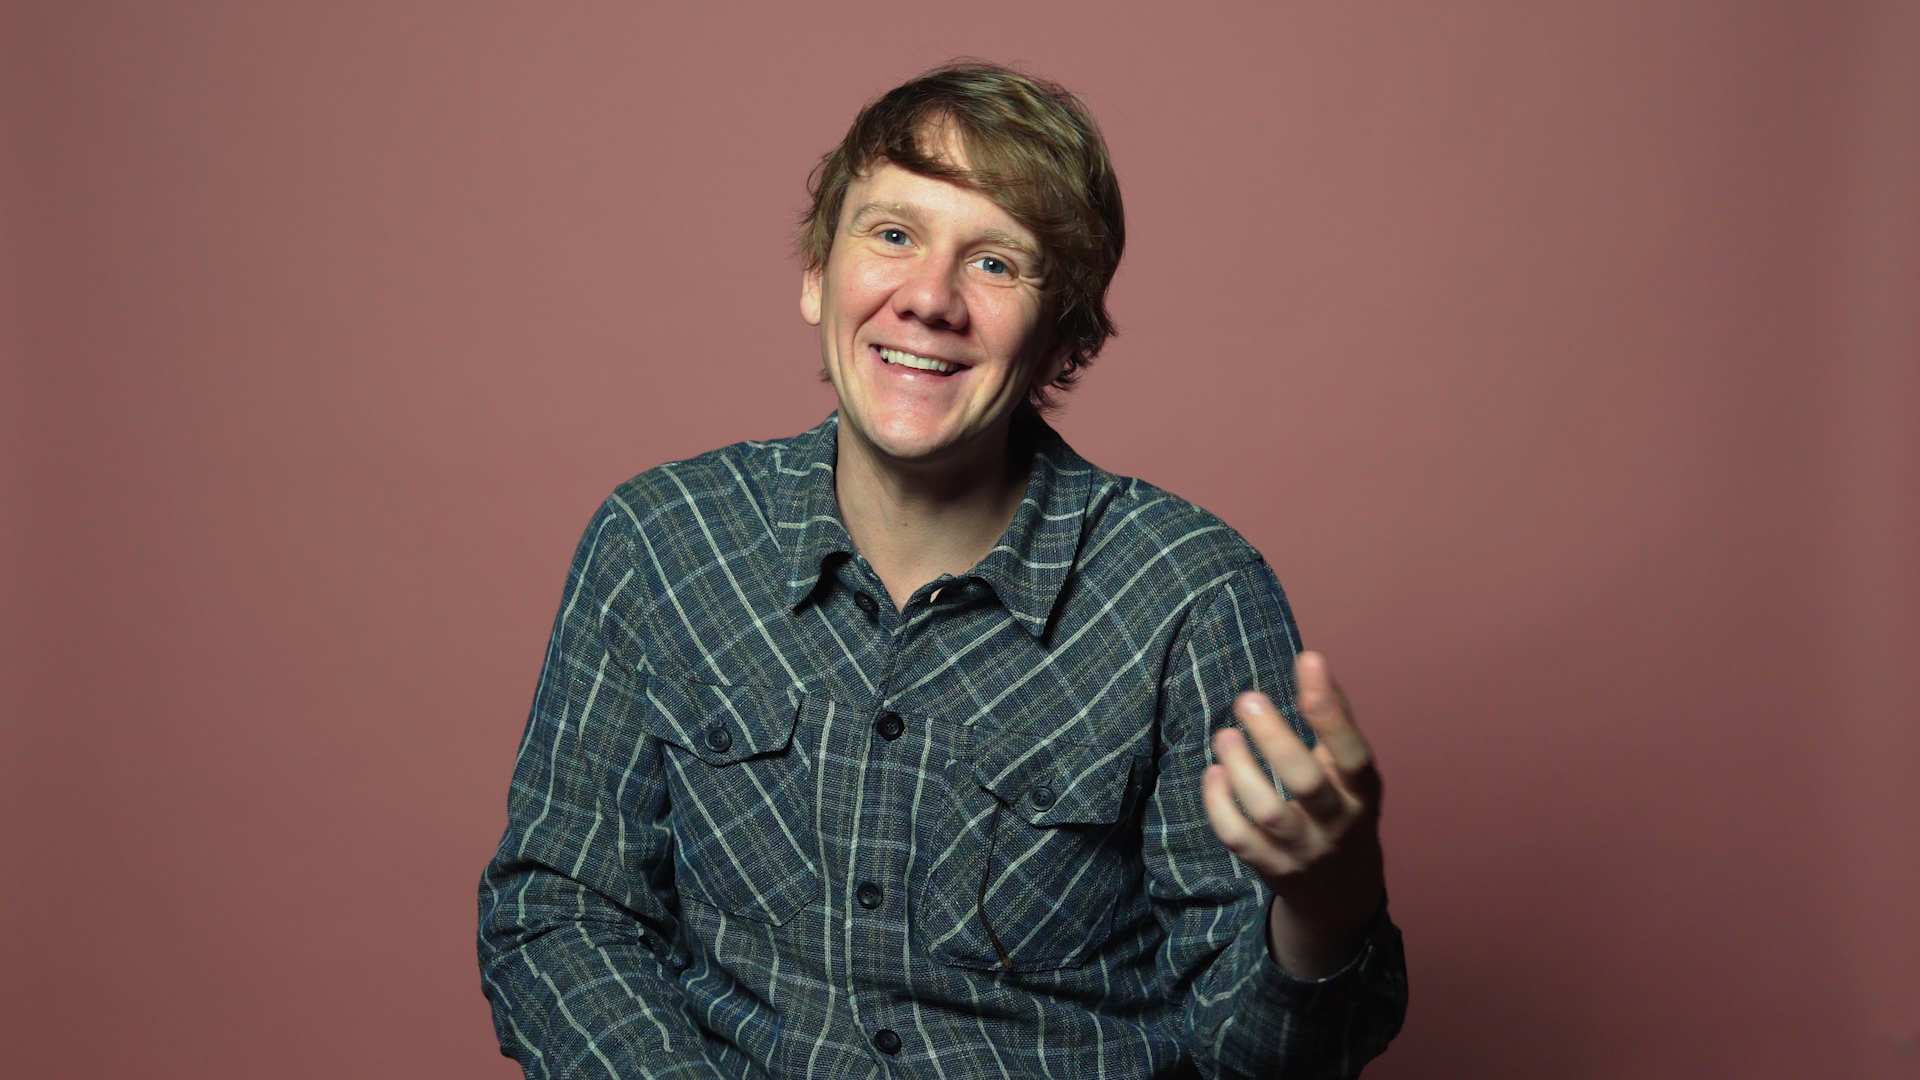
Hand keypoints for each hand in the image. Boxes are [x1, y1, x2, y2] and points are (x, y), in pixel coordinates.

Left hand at [1200, 650, 1385, 977]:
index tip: (1308, 660)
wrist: (1341, 892)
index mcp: (1362, 792)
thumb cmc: (1342, 809)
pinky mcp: (1271, 870)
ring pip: (1268, 812)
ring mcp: (1303, 850)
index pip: (1352, 752)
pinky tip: (1212, 773)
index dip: (1330, 711)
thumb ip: (1334, 720)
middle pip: (1306, 783)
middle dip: (1275, 738)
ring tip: (1224, 735)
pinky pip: (1239, 839)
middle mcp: (1337, 823)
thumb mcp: (1351, 772)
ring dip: (1240, 769)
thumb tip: (1312, 661)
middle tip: (1247, 699)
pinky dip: (1219, 805)